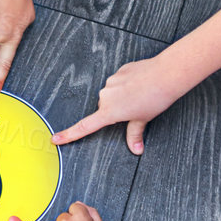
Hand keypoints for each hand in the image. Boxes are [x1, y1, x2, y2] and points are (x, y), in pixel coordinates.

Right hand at [52, 54, 185, 153]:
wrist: (165, 75)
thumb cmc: (155, 98)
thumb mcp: (143, 120)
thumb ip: (135, 134)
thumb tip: (136, 149)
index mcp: (109, 112)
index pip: (85, 127)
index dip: (69, 134)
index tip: (55, 139)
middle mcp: (106, 97)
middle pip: (105, 109)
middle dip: (117, 111)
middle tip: (135, 109)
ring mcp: (111, 82)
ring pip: (113, 94)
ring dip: (122, 97)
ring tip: (140, 95)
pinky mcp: (118, 71)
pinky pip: (119, 82)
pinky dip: (127, 85)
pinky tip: (140, 85)